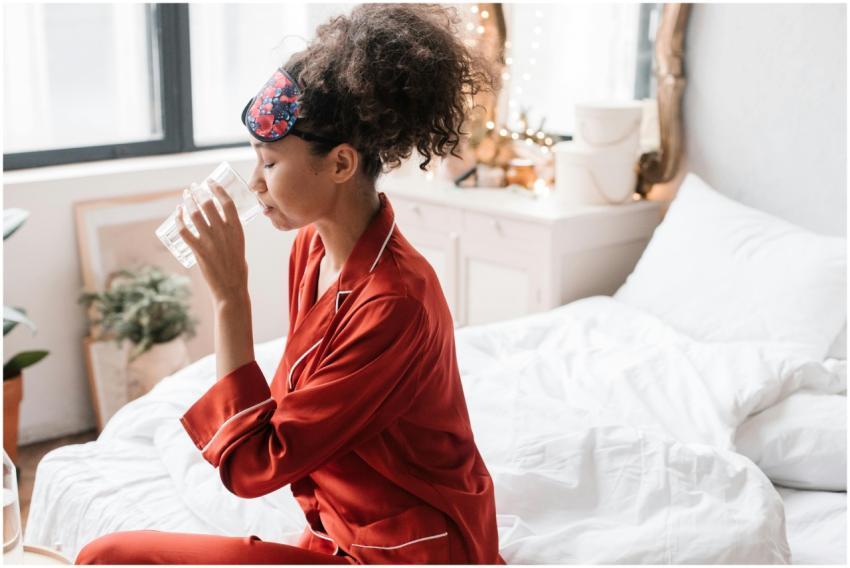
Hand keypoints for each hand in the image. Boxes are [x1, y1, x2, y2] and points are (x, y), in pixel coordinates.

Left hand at [175, 180, 248, 305]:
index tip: (210, 181)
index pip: (227, 202)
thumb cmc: (237, 268)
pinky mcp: (198, 250)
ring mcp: (210, 241)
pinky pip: (184, 230)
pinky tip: (177, 213)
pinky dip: (178, 219)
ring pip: (194, 214)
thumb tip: (221, 221)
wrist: (231, 288)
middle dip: (199, 192)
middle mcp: (223, 232)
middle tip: (193, 187)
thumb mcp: (239, 245)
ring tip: (185, 195)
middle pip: (208, 204)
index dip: (217, 189)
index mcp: (237, 230)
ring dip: (188, 201)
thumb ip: (230, 232)